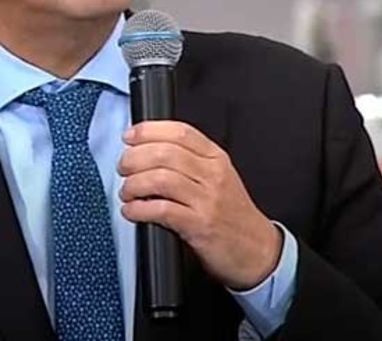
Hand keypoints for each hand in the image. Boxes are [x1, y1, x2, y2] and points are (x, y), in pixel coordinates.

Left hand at [118, 120, 281, 290]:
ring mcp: (207, 200)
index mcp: (216, 158)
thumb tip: (148, 150)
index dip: (149, 131)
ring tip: (127, 192)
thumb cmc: (233, 215)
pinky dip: (139, 209)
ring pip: (160, 179)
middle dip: (134, 158)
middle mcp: (212, 175)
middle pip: (164, 153)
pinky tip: (132, 211)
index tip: (130, 137)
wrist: (257, 250)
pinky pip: (161, 210)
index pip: (180, 132)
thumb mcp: (219, 178)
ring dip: (134, 184)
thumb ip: (190, 161)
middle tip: (123, 168)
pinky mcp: (200, 226)